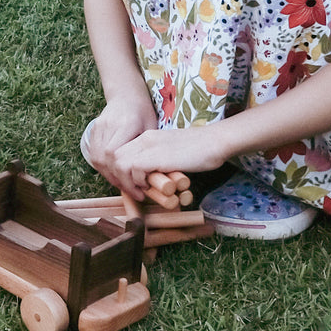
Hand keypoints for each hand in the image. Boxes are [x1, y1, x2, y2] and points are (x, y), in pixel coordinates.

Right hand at [83, 98, 156, 200]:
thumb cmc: (143, 111)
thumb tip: (151, 177)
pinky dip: (103, 168)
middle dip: (118, 180)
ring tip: (125, 185)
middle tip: (133, 191)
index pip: (115, 155)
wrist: (125, 94)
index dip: (124, 175)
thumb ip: (148, 150)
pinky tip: (115, 174)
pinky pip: (93, 154)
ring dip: (110, 176)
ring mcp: (98, 127)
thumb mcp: (152, 127)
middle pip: (104, 159)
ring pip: (97, 159)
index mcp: (125, 124)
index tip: (138, 188)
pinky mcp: (93, 130)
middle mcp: (108, 126)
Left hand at [111, 125, 229, 194]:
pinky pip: (133, 169)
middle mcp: (144, 139)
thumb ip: (157, 161)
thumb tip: (148, 178)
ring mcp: (149, 146)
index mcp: (146, 137)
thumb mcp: (170, 153)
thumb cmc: (199, 150)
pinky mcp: (156, 156)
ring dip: (126, 181)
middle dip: (118, 176)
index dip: (120, 170)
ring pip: (119, 163)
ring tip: (139, 192)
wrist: (215, 142)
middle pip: (114, 157)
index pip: (120, 152)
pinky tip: (147, 190)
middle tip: (131, 190)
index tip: (130, 184)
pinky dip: (137, 182)